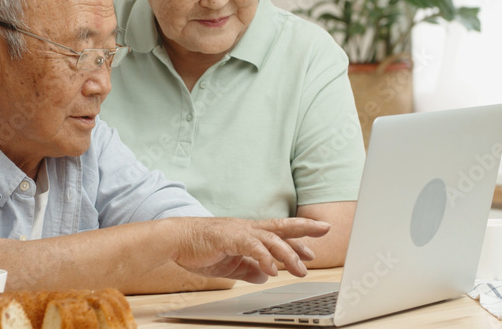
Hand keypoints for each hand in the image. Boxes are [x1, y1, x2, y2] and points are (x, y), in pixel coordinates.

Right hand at [172, 217, 329, 283]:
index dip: (297, 241)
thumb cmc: (201, 249)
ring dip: (288, 254)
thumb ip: (249, 268)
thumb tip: (264, 275)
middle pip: (282, 226)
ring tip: (300, 269)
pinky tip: (272, 269)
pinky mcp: (229, 237)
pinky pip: (252, 247)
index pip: (279, 234)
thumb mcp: (232, 264)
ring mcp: (240, 231)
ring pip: (271, 238)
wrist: (176, 240)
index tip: (312, 251)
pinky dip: (264, 257)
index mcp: (250, 233)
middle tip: (325, 229)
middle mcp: (248, 228)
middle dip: (305, 228)